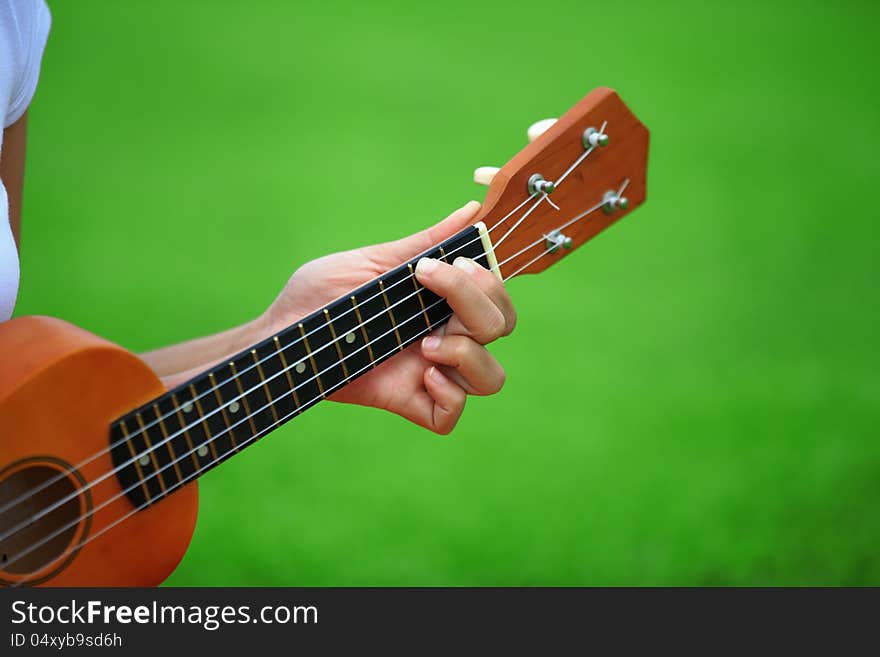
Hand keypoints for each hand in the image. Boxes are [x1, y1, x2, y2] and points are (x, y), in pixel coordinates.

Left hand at [259, 201, 515, 433]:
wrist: (280, 334)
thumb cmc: (320, 295)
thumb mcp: (375, 261)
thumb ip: (425, 243)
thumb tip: (472, 210)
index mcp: (441, 302)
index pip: (497, 297)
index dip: (489, 283)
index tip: (448, 265)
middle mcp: (444, 335)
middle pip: (502, 328)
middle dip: (479, 306)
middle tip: (431, 296)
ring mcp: (430, 371)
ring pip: (490, 378)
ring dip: (469, 354)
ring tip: (426, 346)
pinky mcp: (410, 402)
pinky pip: (453, 414)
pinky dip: (450, 396)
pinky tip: (423, 375)